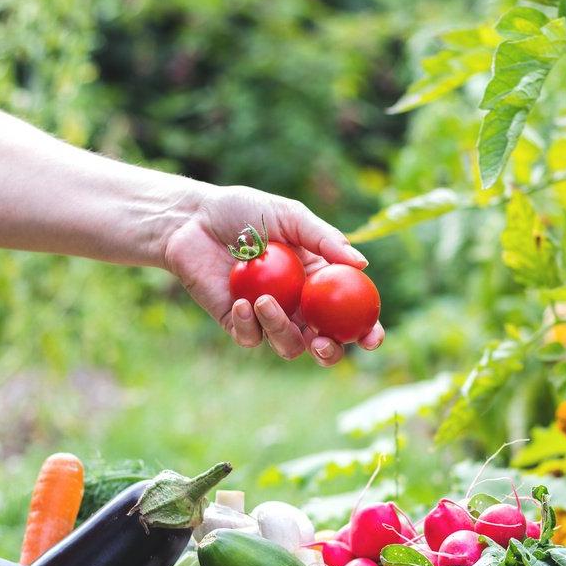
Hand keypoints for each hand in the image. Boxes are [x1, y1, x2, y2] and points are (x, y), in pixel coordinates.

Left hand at [163, 185, 383, 365]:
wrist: (193, 220)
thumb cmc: (244, 212)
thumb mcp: (290, 216)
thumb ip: (325, 240)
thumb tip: (363, 264)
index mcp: (319, 283)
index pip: (351, 314)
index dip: (367, 331)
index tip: (372, 337)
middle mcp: (298, 306)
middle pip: (324, 345)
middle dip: (330, 353)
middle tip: (322, 343)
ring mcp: (268, 317)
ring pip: (289, 347)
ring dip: (281, 331)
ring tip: (263, 301)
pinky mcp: (237, 323)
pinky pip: (251, 338)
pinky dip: (250, 325)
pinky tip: (243, 302)